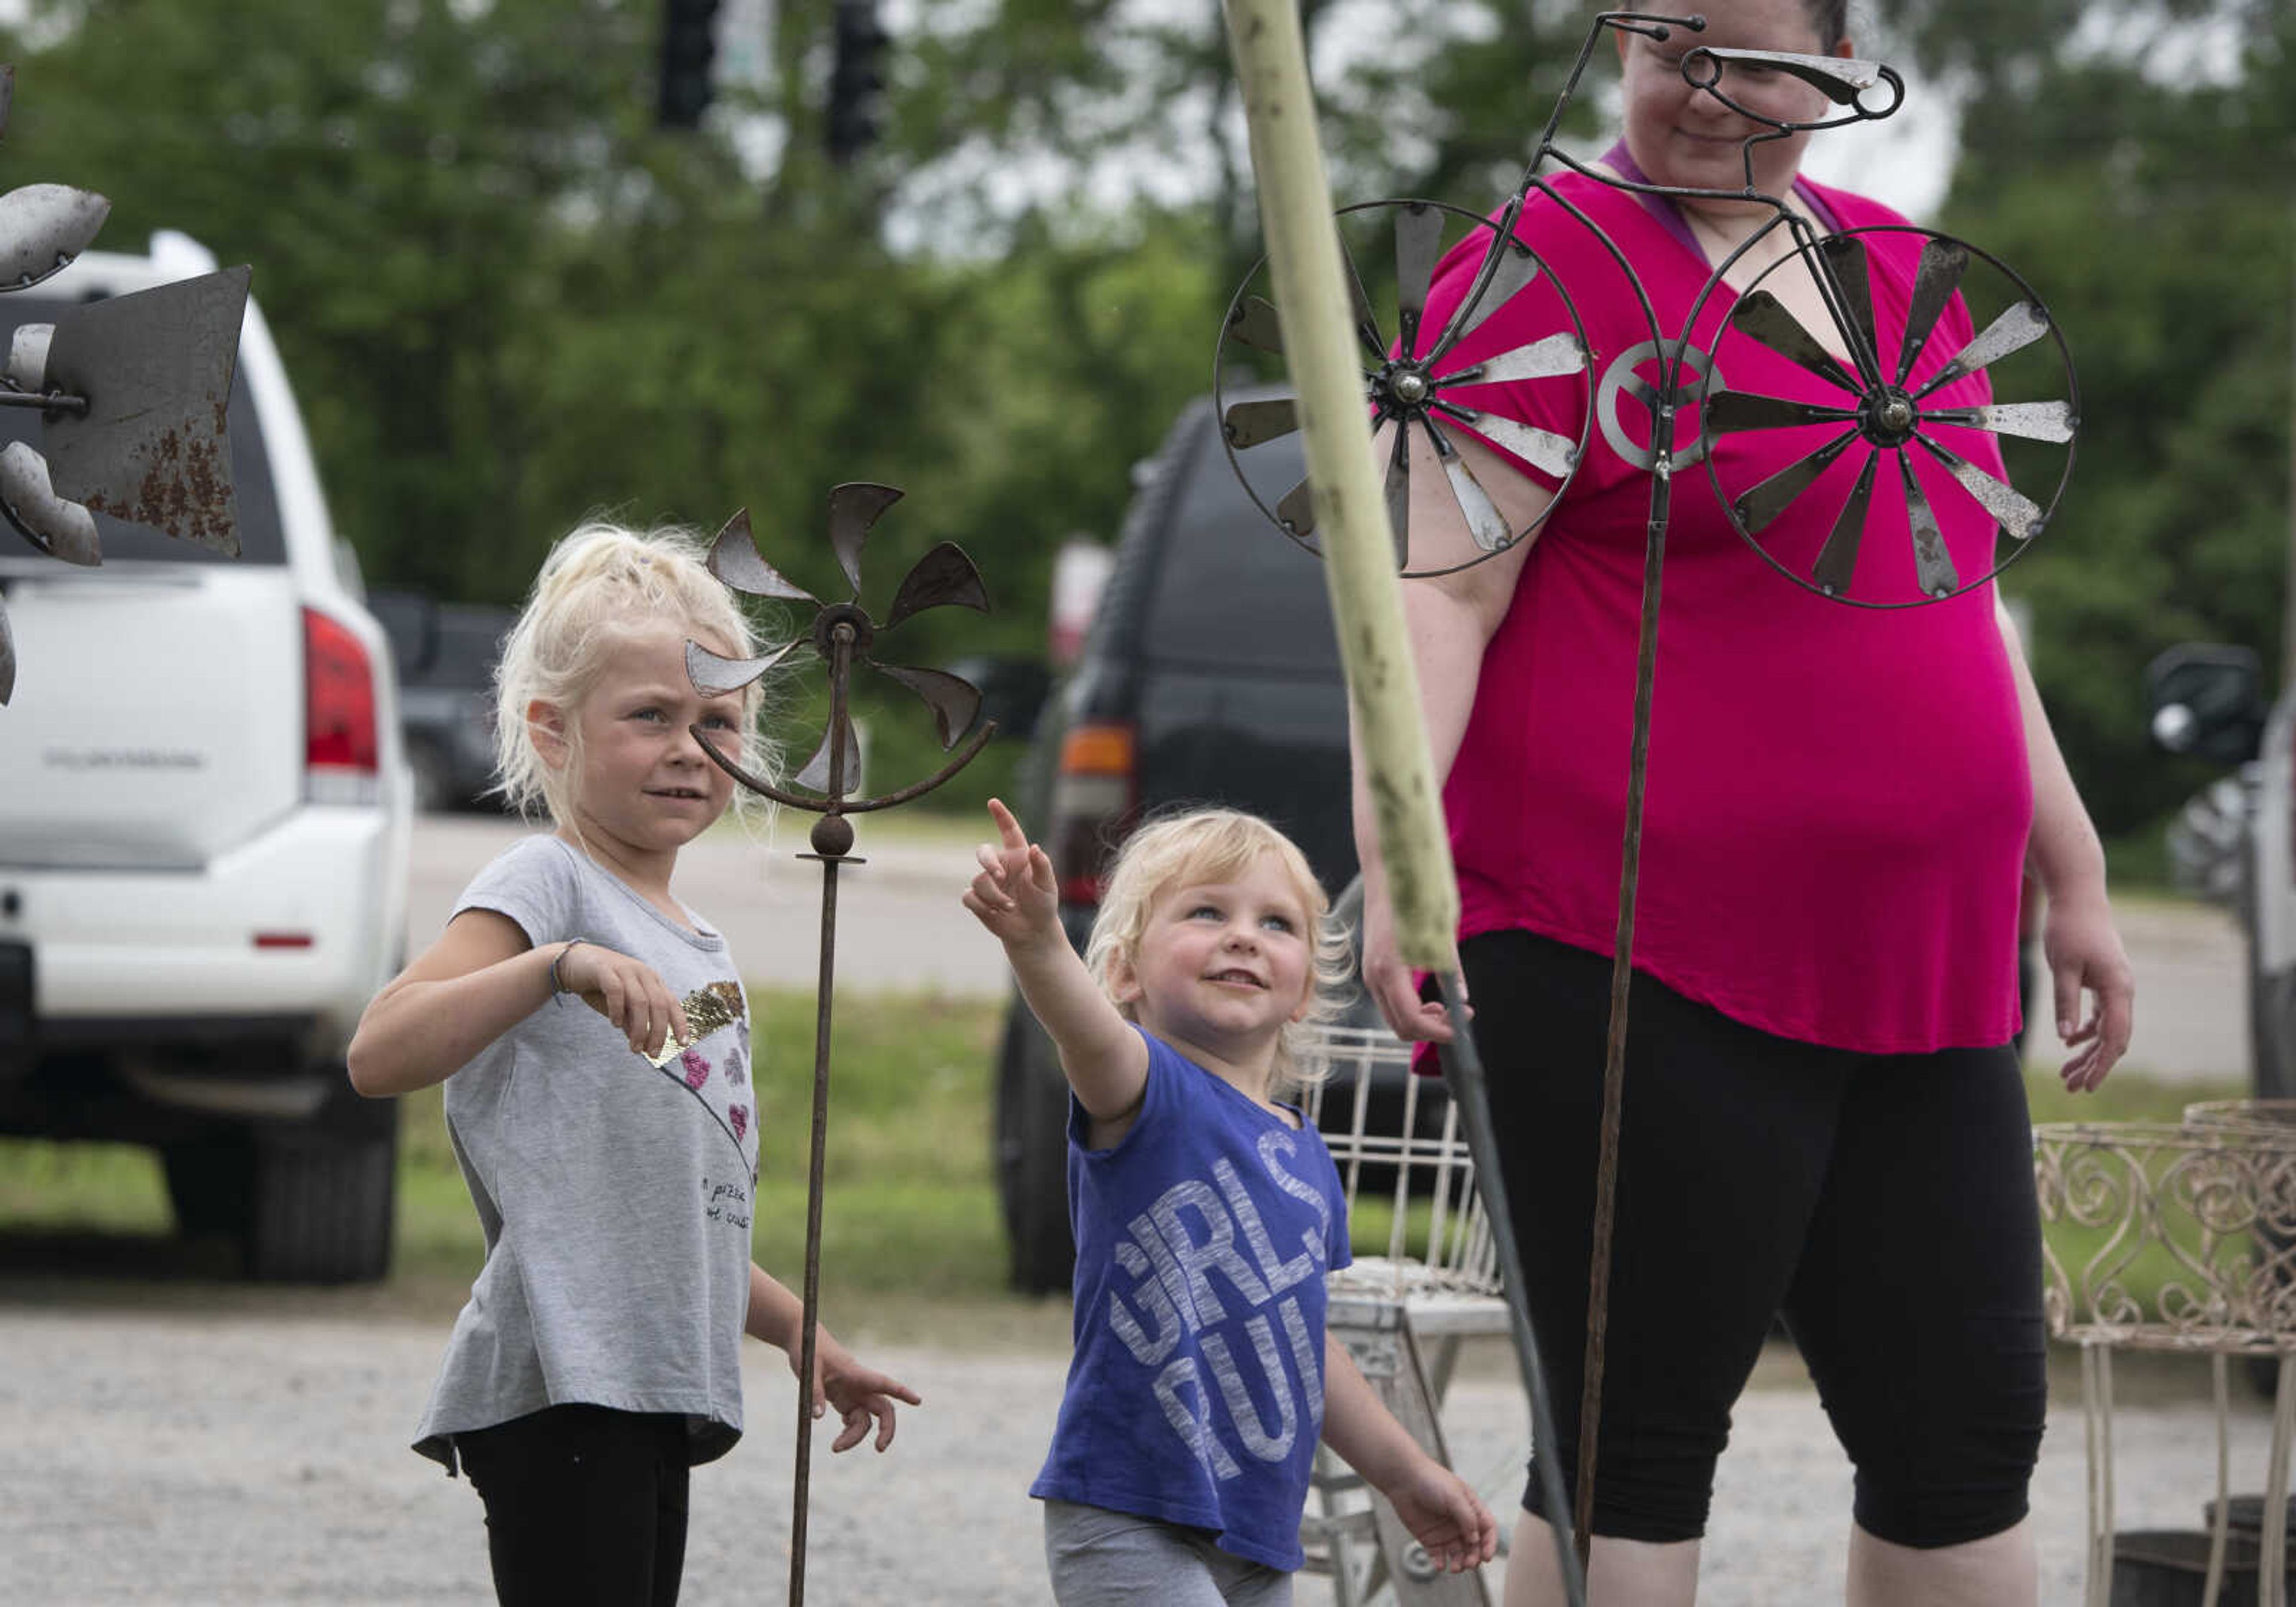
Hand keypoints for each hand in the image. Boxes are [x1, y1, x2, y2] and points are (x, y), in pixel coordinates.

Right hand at [556, 940, 690, 1058]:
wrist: (573, 962)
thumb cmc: (600, 987)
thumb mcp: (621, 1008)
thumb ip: (632, 1023)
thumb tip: (644, 1046)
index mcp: (652, 981)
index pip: (672, 1003)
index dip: (680, 1023)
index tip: (683, 1044)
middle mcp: (643, 974)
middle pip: (659, 1005)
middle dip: (658, 1032)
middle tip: (652, 1053)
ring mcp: (625, 970)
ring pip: (640, 1001)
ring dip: (640, 1028)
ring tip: (635, 1048)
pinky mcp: (605, 970)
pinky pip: (616, 991)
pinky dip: (618, 1010)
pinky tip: (615, 1024)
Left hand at [798, 1335, 921, 1453]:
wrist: (802, 1338)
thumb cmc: (808, 1349)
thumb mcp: (809, 1371)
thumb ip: (815, 1394)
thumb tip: (818, 1417)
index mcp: (856, 1374)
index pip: (883, 1383)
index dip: (902, 1391)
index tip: (918, 1401)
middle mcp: (859, 1386)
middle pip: (883, 1408)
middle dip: (886, 1429)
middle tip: (879, 1448)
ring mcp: (852, 1394)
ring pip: (865, 1420)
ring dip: (854, 1437)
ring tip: (835, 1448)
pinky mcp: (842, 1400)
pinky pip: (853, 1421)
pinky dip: (848, 1433)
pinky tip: (838, 1440)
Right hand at [962, 798, 1059, 950]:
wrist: (1032, 932)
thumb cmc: (1043, 905)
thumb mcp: (1047, 885)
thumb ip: (1042, 865)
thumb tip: (1035, 848)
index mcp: (1018, 856)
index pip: (1009, 831)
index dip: (1001, 816)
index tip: (993, 802)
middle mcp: (1000, 865)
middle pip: (983, 852)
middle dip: (988, 862)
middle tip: (999, 875)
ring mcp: (987, 882)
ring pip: (979, 881)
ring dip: (995, 896)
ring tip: (1010, 908)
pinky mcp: (977, 899)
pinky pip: (969, 896)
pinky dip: (983, 907)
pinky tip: (996, 914)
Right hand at [1361, 875, 1455, 1042]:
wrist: (1386, 870)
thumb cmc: (1415, 895)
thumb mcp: (1441, 932)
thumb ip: (1450, 968)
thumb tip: (1462, 997)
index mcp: (1390, 968)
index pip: (1412, 1019)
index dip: (1439, 1031)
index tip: (1460, 1028)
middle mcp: (1374, 975)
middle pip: (1400, 1026)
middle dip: (1430, 1029)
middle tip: (1456, 1018)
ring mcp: (1370, 972)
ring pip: (1393, 1016)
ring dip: (1420, 1020)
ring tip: (1444, 1007)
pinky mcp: (1372, 966)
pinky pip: (1390, 1002)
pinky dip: (1409, 1008)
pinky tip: (1427, 995)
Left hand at [1383, 1456, 1498, 1574]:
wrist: (1404, 1480)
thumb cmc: (1432, 1481)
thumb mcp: (1454, 1497)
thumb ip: (1467, 1518)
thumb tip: (1475, 1540)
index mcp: (1471, 1509)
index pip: (1487, 1530)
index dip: (1489, 1544)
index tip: (1486, 1557)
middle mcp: (1460, 1523)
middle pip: (1474, 1546)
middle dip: (1474, 1557)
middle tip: (1469, 1564)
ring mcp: (1445, 1532)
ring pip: (1458, 1554)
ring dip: (1460, 1563)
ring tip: (1455, 1568)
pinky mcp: (1430, 1539)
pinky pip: (1438, 1556)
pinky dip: (1441, 1563)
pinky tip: (1440, 1565)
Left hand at [2043, 886, 2133, 1092]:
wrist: (2079, 898)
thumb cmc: (2069, 929)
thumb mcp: (2062, 967)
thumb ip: (2066, 1002)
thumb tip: (2067, 1038)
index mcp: (2118, 989)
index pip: (2115, 1038)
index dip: (2102, 1065)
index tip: (2087, 1087)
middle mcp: (2123, 990)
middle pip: (2114, 1039)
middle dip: (2094, 1065)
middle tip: (2072, 1088)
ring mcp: (2116, 986)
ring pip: (2107, 1030)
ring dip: (2089, 1052)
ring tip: (2067, 1075)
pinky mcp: (2105, 981)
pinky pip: (2101, 1015)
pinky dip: (2087, 1032)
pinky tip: (2070, 1045)